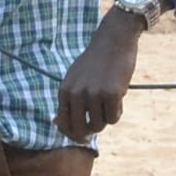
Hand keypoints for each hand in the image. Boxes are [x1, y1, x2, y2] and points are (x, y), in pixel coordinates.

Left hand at [61, 7, 145, 141]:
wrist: (114, 40)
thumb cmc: (95, 61)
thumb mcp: (75, 78)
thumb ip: (67, 100)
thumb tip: (57, 124)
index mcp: (64, 90)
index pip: (63, 124)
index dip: (73, 133)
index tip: (83, 135)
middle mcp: (76, 94)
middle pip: (80, 130)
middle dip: (90, 132)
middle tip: (98, 124)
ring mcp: (93, 94)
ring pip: (99, 125)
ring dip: (106, 118)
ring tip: (110, 103)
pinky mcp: (111, 94)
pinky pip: (113, 118)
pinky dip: (117, 112)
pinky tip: (118, 98)